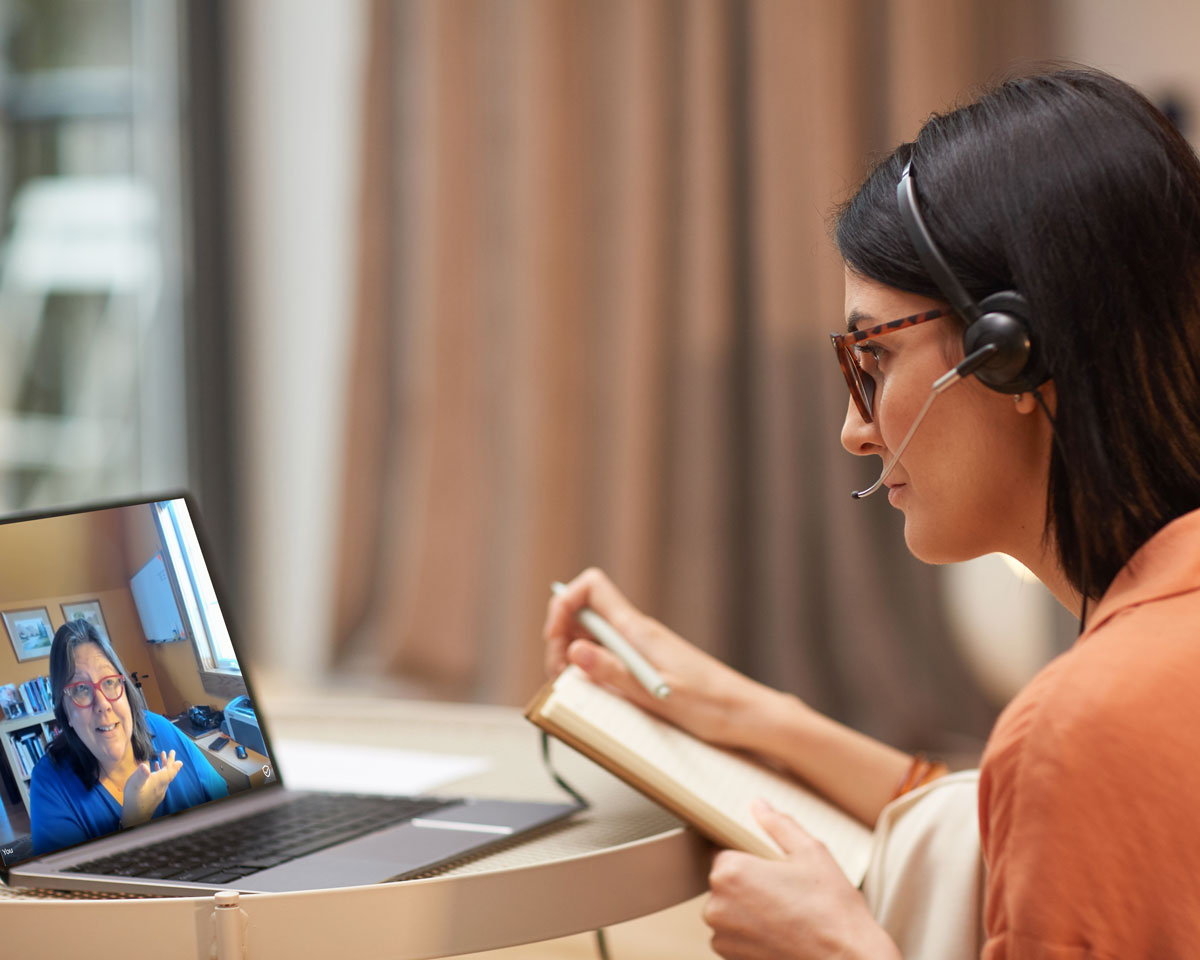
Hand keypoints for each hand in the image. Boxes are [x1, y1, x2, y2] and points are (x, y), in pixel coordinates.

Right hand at [121, 749, 182, 827]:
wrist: (135, 817)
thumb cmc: (134, 800)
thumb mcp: (135, 786)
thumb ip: (140, 775)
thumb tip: (144, 765)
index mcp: (160, 780)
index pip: (170, 770)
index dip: (173, 761)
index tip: (173, 753)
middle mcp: (162, 785)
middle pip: (169, 772)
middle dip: (169, 761)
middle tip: (170, 752)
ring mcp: (159, 791)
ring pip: (165, 776)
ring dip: (164, 767)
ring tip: (161, 759)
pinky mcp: (155, 796)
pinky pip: (160, 782)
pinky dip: (159, 774)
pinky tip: (153, 774)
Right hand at [542, 568, 777, 749]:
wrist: (747, 715)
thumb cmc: (712, 706)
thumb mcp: (656, 694)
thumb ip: (613, 673)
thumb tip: (573, 651)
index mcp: (638, 631)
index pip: (592, 587)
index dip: (565, 603)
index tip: (556, 636)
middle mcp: (637, 633)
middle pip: (583, 614)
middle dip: (560, 638)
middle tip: (560, 672)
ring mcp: (642, 649)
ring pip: (592, 637)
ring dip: (573, 656)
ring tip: (573, 684)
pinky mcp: (648, 666)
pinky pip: (609, 656)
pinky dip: (593, 669)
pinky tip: (597, 691)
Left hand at [704, 800, 900, 959]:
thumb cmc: (832, 910)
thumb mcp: (811, 853)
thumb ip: (778, 825)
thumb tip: (758, 806)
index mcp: (731, 872)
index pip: (724, 852)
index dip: (749, 858)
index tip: (771, 868)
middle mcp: (717, 905)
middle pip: (725, 882)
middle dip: (748, 883)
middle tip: (785, 891)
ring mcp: (722, 937)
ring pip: (728, 910)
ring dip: (748, 909)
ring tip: (786, 913)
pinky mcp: (731, 959)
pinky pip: (734, 936)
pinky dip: (751, 933)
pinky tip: (781, 932)